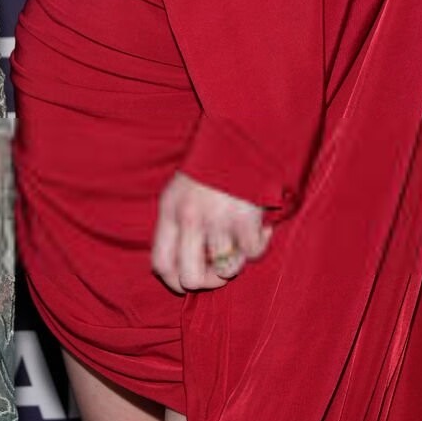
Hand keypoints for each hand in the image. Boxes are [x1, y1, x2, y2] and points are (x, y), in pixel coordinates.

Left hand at [151, 172, 272, 294]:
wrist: (237, 137)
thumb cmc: (209, 166)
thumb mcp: (179, 190)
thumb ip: (176, 223)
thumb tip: (178, 265)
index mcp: (170, 211)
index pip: (161, 264)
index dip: (174, 282)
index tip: (186, 283)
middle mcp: (191, 219)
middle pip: (191, 277)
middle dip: (207, 282)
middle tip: (218, 273)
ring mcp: (219, 220)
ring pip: (226, 270)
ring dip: (237, 262)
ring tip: (240, 244)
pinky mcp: (246, 218)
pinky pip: (253, 253)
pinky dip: (260, 245)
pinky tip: (260, 230)